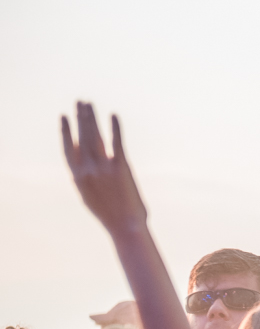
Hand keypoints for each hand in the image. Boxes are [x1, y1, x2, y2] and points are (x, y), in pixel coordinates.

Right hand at [61, 102, 147, 235]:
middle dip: (81, 118)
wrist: (125, 227)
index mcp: (78, 177)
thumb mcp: (90, 196)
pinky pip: (117, 142)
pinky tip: (114, 115)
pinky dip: (115, 127)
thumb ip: (85, 178)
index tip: (63, 116)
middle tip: (81, 101)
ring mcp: (103, 167)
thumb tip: (83, 166)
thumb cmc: (110, 215)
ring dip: (92, 118)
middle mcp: (88, 169)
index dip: (65, 131)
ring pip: (95, 136)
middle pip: (82, 136)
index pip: (68, 148)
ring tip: (90, 103)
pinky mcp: (121, 167)